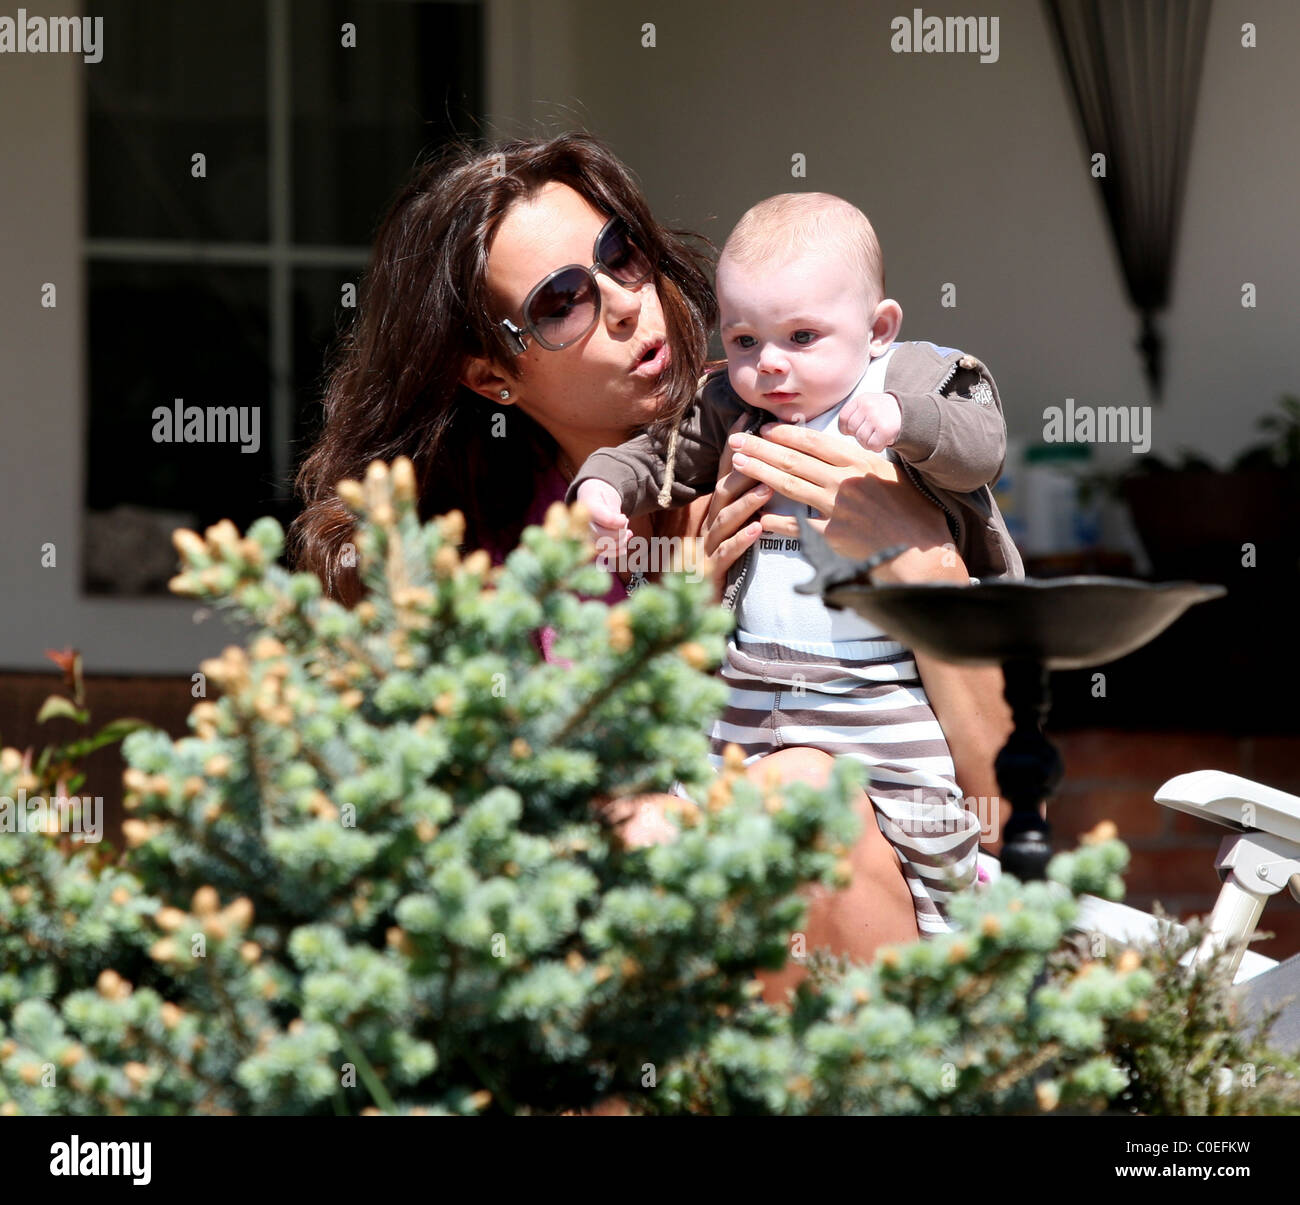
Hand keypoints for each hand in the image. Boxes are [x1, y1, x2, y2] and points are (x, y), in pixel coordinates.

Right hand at [575, 478, 628, 566]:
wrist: (590, 498)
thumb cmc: (600, 496)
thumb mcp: (608, 495)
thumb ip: (614, 509)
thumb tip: (622, 524)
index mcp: (587, 508)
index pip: (607, 520)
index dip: (620, 522)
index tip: (624, 517)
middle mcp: (582, 523)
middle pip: (604, 535)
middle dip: (620, 532)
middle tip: (625, 524)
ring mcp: (583, 535)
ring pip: (603, 546)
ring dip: (619, 542)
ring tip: (627, 533)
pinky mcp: (588, 544)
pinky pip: (602, 553)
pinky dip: (615, 552)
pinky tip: (624, 548)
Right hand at [697, 414, 773, 600]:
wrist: (689, 604)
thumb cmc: (715, 566)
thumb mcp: (727, 533)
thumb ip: (740, 507)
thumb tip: (765, 479)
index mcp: (715, 512)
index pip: (725, 473)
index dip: (736, 446)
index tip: (750, 417)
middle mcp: (708, 524)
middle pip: (723, 492)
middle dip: (743, 470)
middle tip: (766, 450)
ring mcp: (707, 546)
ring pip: (724, 520)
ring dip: (746, 503)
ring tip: (767, 489)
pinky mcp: (711, 570)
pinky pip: (726, 553)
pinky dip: (741, 540)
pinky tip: (757, 530)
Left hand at [727, 421, 964, 583]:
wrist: (922, 550)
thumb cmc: (914, 512)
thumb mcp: (893, 474)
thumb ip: (867, 460)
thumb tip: (850, 445)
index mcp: (859, 462)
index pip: (814, 443)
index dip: (786, 434)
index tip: (765, 429)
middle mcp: (844, 481)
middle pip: (794, 460)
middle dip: (761, 448)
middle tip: (737, 440)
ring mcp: (836, 508)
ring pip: (790, 486)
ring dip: (760, 473)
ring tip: (738, 465)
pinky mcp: (833, 536)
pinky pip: (797, 526)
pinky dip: (777, 520)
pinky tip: (758, 515)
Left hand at [838, 391, 901, 452]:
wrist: (910, 412)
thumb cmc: (885, 411)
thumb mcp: (869, 404)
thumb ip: (855, 413)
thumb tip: (843, 430)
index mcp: (862, 399)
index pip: (843, 417)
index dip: (845, 428)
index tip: (853, 430)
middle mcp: (868, 406)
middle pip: (852, 429)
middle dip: (860, 435)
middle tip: (871, 433)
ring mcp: (876, 417)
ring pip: (861, 439)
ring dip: (868, 442)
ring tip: (878, 436)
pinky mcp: (885, 430)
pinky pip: (871, 445)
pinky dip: (877, 447)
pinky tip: (883, 440)